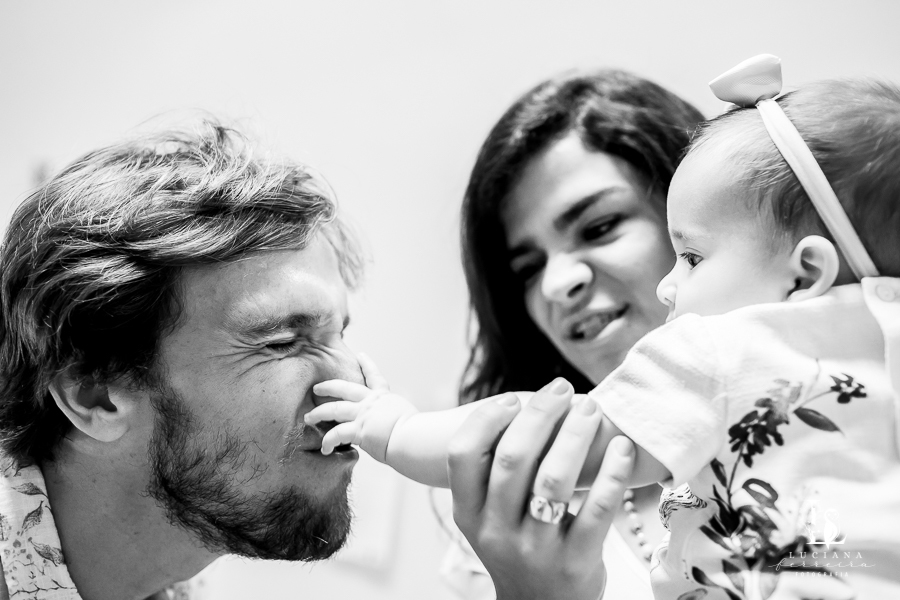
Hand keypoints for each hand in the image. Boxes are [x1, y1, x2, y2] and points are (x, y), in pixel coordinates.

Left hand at [306, 353, 417, 460]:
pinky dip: (328, 442)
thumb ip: (397, 420)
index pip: (376, 377)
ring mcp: (364, 414)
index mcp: (386, 398)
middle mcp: (373, 402)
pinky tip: (324, 449)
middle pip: (345, 388)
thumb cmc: (419, 433)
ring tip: (308, 417)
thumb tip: (399, 429)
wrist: (417, 438)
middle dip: (328, 387)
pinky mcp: (359, 429)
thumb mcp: (408, 419)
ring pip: (334, 409)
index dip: (367, 365)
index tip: (360, 355)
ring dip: (318, 413)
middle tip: (317, 388)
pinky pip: (337, 434)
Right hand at [447, 378, 634, 599]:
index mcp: (469, 513)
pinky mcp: (576, 561)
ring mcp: (535, 549)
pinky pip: (597, 509)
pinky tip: (622, 448)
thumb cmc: (519, 545)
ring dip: (575, 435)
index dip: (486, 419)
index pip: (462, 456)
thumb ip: (497, 470)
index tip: (514, 397)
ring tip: (590, 409)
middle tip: (561, 388)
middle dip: (540, 414)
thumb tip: (528, 403)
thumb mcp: (490, 516)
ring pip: (554, 480)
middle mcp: (496, 532)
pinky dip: (613, 472)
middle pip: (512, 459)